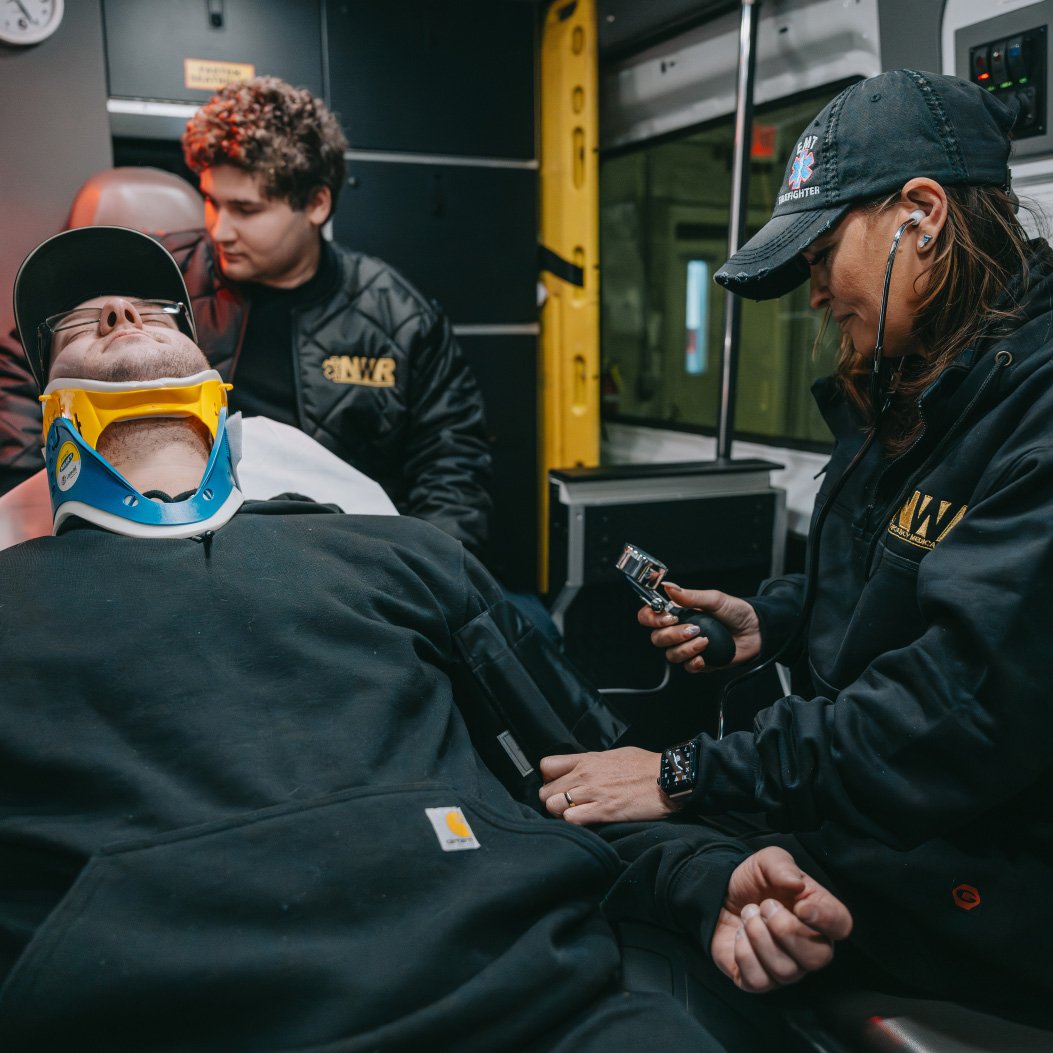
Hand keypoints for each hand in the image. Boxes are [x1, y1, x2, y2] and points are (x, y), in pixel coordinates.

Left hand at [539, 748, 674, 823]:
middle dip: (552, 801)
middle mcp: (585, 775)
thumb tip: (584, 769)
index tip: (557, 785)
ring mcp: (593, 792)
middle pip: (545, 791)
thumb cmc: (646, 766)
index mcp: (587, 760)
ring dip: (560, 814)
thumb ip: (594, 763)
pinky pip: (571, 819)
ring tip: (574, 815)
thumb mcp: (615, 755)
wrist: (668, 777)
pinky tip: (584, 821)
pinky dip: (573, 822)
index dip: (548, 778)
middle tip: (566, 806)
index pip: (547, 765)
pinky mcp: (604, 811)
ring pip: (553, 805)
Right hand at [639, 583, 760, 672]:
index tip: (668, 617)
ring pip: (670, 654)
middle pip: (657, 638)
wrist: (757, 631)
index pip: (650, 617)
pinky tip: (704, 656)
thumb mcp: (714, 599)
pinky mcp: (700, 662)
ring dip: (685, 648)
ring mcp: (688, 647)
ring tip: (704, 640)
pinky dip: (694, 662)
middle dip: (672, 635)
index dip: (651, 618)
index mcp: (678, 613)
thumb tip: (667, 586)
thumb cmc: (737, 612)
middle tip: (693, 628)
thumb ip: (690, 596)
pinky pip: (687, 667)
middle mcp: (679, 631)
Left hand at [711, 846, 852, 992]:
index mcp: (819, 914)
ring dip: (759, 936)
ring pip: (786, 971)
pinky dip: (744, 953)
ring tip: (748, 914)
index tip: (800, 906)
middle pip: (818, 958)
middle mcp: (809, 947)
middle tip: (765, 905)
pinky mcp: (759, 980)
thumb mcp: (767, 861)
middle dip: (785, 929)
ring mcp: (786, 967)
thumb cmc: (754, 881)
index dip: (825, 919)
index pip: (841, 926)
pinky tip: (739, 934)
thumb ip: (782, 866)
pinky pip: (759, 981)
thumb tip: (795, 884)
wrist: (719, 893)